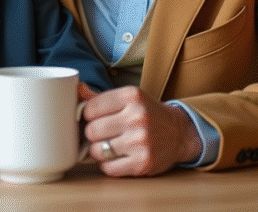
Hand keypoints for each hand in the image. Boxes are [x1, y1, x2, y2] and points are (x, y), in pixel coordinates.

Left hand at [82, 86, 202, 176]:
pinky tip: (118, 157)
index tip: (95, 118)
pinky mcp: (143, 163)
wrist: (180, 133)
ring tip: (110, 145)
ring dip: (99, 150)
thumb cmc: (148, 114)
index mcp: (131, 95)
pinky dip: (108, 165)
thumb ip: (100, 97)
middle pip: (91, 130)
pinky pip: (108, 168)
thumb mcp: (128, 99)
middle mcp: (137, 117)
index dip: (88, 115)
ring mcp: (140, 141)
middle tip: (103, 133)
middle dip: (93, 134)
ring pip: (96, 151)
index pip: (90, 108)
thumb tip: (77, 89)